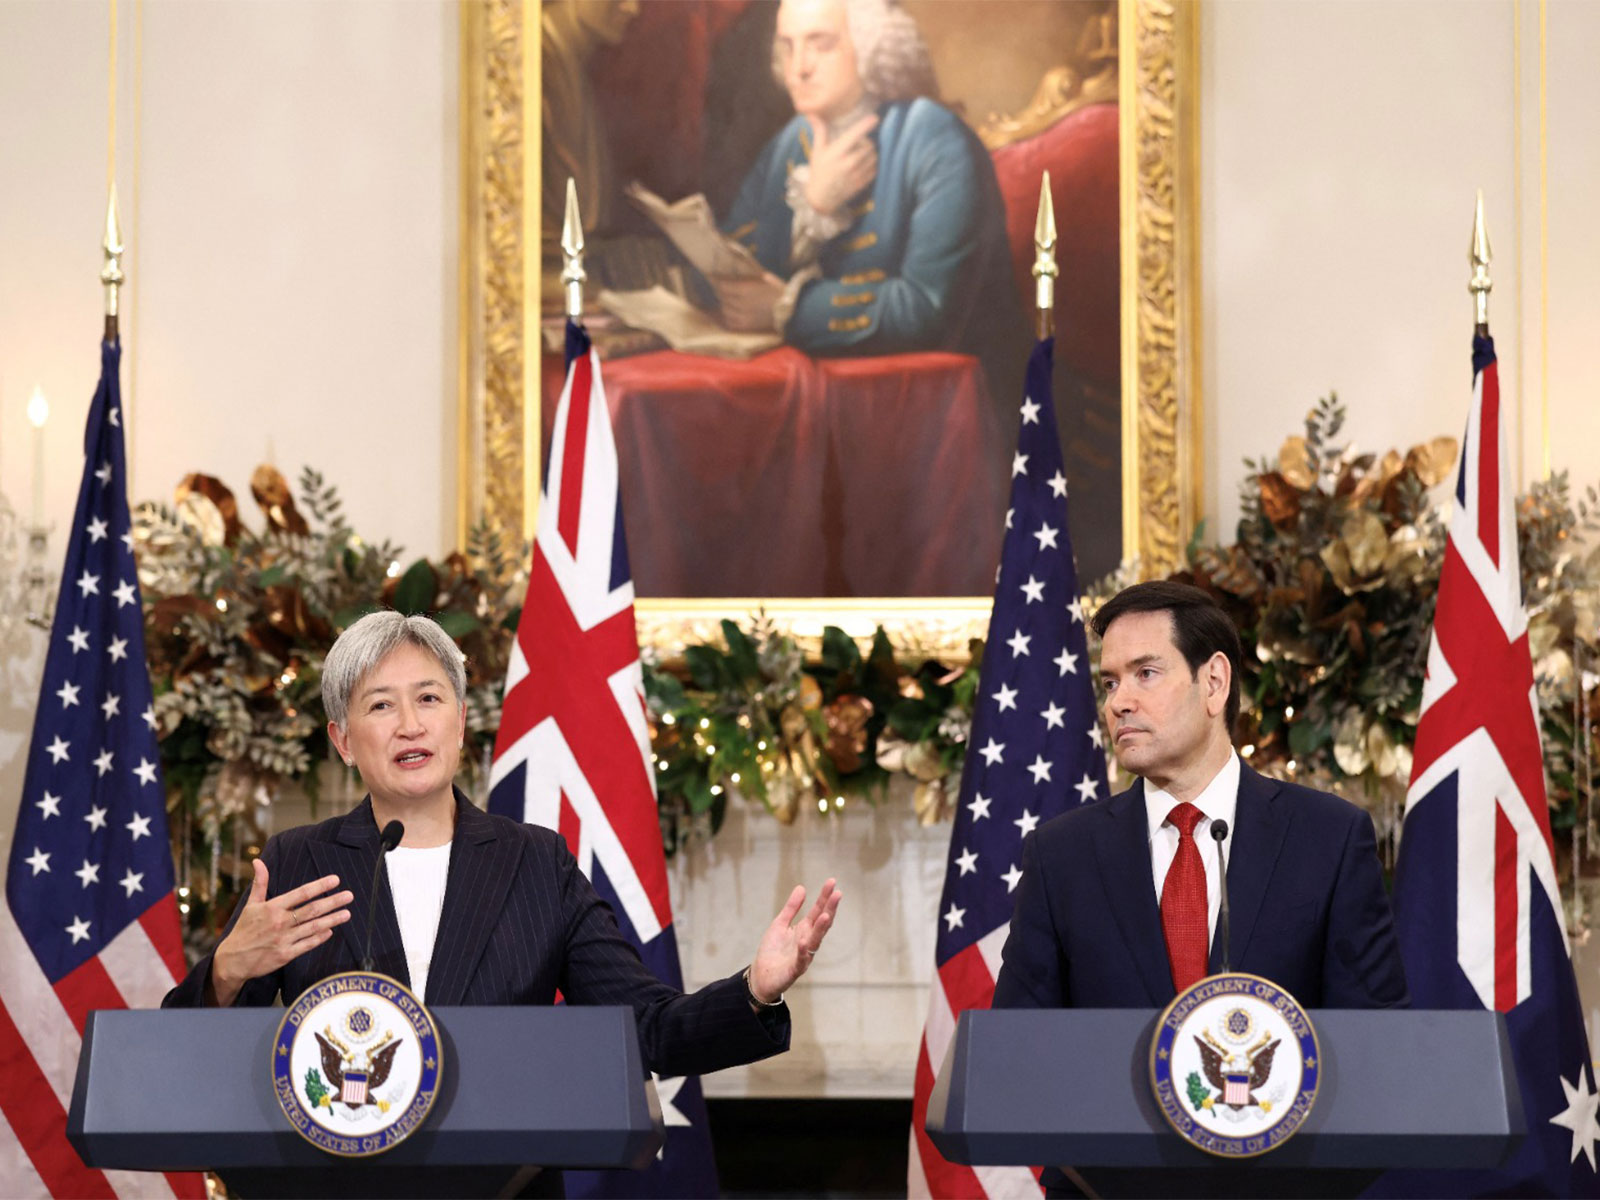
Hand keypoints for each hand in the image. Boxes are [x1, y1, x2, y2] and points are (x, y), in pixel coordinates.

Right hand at [208, 860, 352, 1005]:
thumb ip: (260, 883)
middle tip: (349, 896)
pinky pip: (307, 945)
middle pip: (312, 910)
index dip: (319, 886)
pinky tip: (330, 931)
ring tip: (347, 913)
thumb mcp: (251, 905)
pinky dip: (320, 937)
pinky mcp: (285, 955)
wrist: (232, 960)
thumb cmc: (244, 930)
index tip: (335, 880)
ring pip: (313, 927)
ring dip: (332, 920)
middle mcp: (280, 922)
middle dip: (333, 902)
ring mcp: (284, 939)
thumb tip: (258, 861)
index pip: (300, 893)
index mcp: (272, 908)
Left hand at [712, 271, 785, 331]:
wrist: (792, 312)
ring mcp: (741, 317)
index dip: (714, 280)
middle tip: (718, 286)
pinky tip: (728, 312)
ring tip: (725, 299)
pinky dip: (726, 315)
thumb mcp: (764, 277)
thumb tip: (733, 271)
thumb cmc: (779, 292)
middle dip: (720, 290)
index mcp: (745, 289)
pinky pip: (728, 321)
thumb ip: (747, 276)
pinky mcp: (744, 327)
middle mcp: (740, 304)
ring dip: (723, 303)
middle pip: (722, 296)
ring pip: (724, 308)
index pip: (722, 284)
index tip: (710, 276)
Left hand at [748, 878, 840, 1004]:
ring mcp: (803, 955)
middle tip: (838, 893)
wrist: (760, 976)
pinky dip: (803, 951)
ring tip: (826, 915)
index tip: (832, 882)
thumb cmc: (772, 951)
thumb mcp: (780, 924)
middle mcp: (808, 941)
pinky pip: (800, 960)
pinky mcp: (794, 969)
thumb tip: (802, 887)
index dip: (825, 897)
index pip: (818, 911)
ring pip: (815, 941)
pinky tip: (804, 941)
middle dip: (830, 909)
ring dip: (821, 929)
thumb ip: (791, 908)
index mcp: (804, 930)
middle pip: (821, 923)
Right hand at [803, 113, 877, 216]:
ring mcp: (856, 174)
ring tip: (863, 152)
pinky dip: (873, 164)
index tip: (874, 118)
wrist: (821, 198)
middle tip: (860, 142)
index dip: (865, 125)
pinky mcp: (862, 183)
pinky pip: (874, 169)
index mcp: (836, 153)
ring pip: (873, 156)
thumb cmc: (818, 172)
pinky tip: (865, 163)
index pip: (854, 135)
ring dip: (871, 152)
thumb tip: (811, 114)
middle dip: (867, 141)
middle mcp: (848, 163)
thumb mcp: (817, 151)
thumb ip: (819, 132)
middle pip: (868, 145)